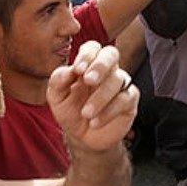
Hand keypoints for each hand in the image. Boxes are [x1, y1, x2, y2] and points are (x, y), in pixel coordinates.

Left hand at [44, 41, 138, 155]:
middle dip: (100, 65)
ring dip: (100, 97)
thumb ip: (58, 80)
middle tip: (88, 81)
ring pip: (117, 80)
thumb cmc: (70, 111)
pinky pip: (125, 99)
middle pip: (111, 54)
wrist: (82, 137)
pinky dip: (108, 111)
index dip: (87, 55)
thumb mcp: (56, 97)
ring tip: (86, 113)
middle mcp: (106, 71)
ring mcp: (120, 85)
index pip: (93, 48)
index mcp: (88, 65)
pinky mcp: (130, 101)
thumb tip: (69, 70)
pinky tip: (95, 122)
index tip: (78, 70)